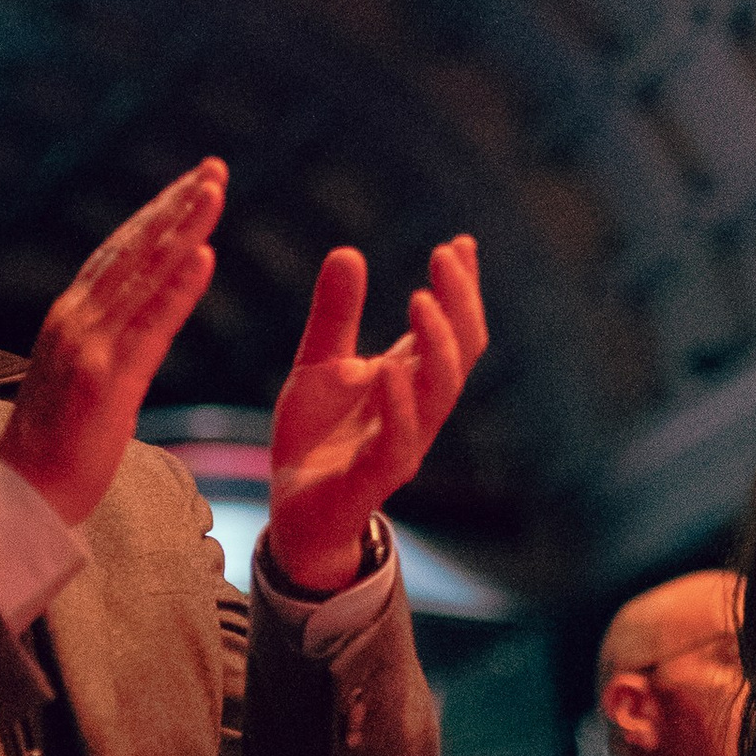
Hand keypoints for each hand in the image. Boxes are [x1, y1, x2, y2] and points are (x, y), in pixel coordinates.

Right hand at [0, 161, 226, 529]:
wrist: (21, 499)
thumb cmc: (52, 449)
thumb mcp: (77, 378)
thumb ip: (103, 340)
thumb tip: (135, 316)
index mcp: (68, 318)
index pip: (118, 253)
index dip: (156, 215)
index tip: (190, 185)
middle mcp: (74, 321)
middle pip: (133, 250)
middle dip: (176, 205)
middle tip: (214, 168)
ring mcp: (88, 348)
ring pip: (143, 275)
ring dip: (182, 228)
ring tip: (214, 192)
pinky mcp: (106, 381)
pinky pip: (149, 326)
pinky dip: (176, 288)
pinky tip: (204, 257)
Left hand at [267, 236, 486, 592]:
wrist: (294, 512)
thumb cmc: (316, 439)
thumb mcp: (318, 365)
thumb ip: (335, 315)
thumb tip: (349, 251)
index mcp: (411, 381)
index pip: (454, 331)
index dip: (462, 290)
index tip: (460, 243)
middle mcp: (418, 411)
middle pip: (459, 355)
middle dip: (459, 305)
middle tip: (446, 257)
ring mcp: (403, 446)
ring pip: (439, 395)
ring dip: (436, 346)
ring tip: (423, 299)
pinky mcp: (374, 479)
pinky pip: (397, 442)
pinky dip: (397, 404)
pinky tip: (387, 368)